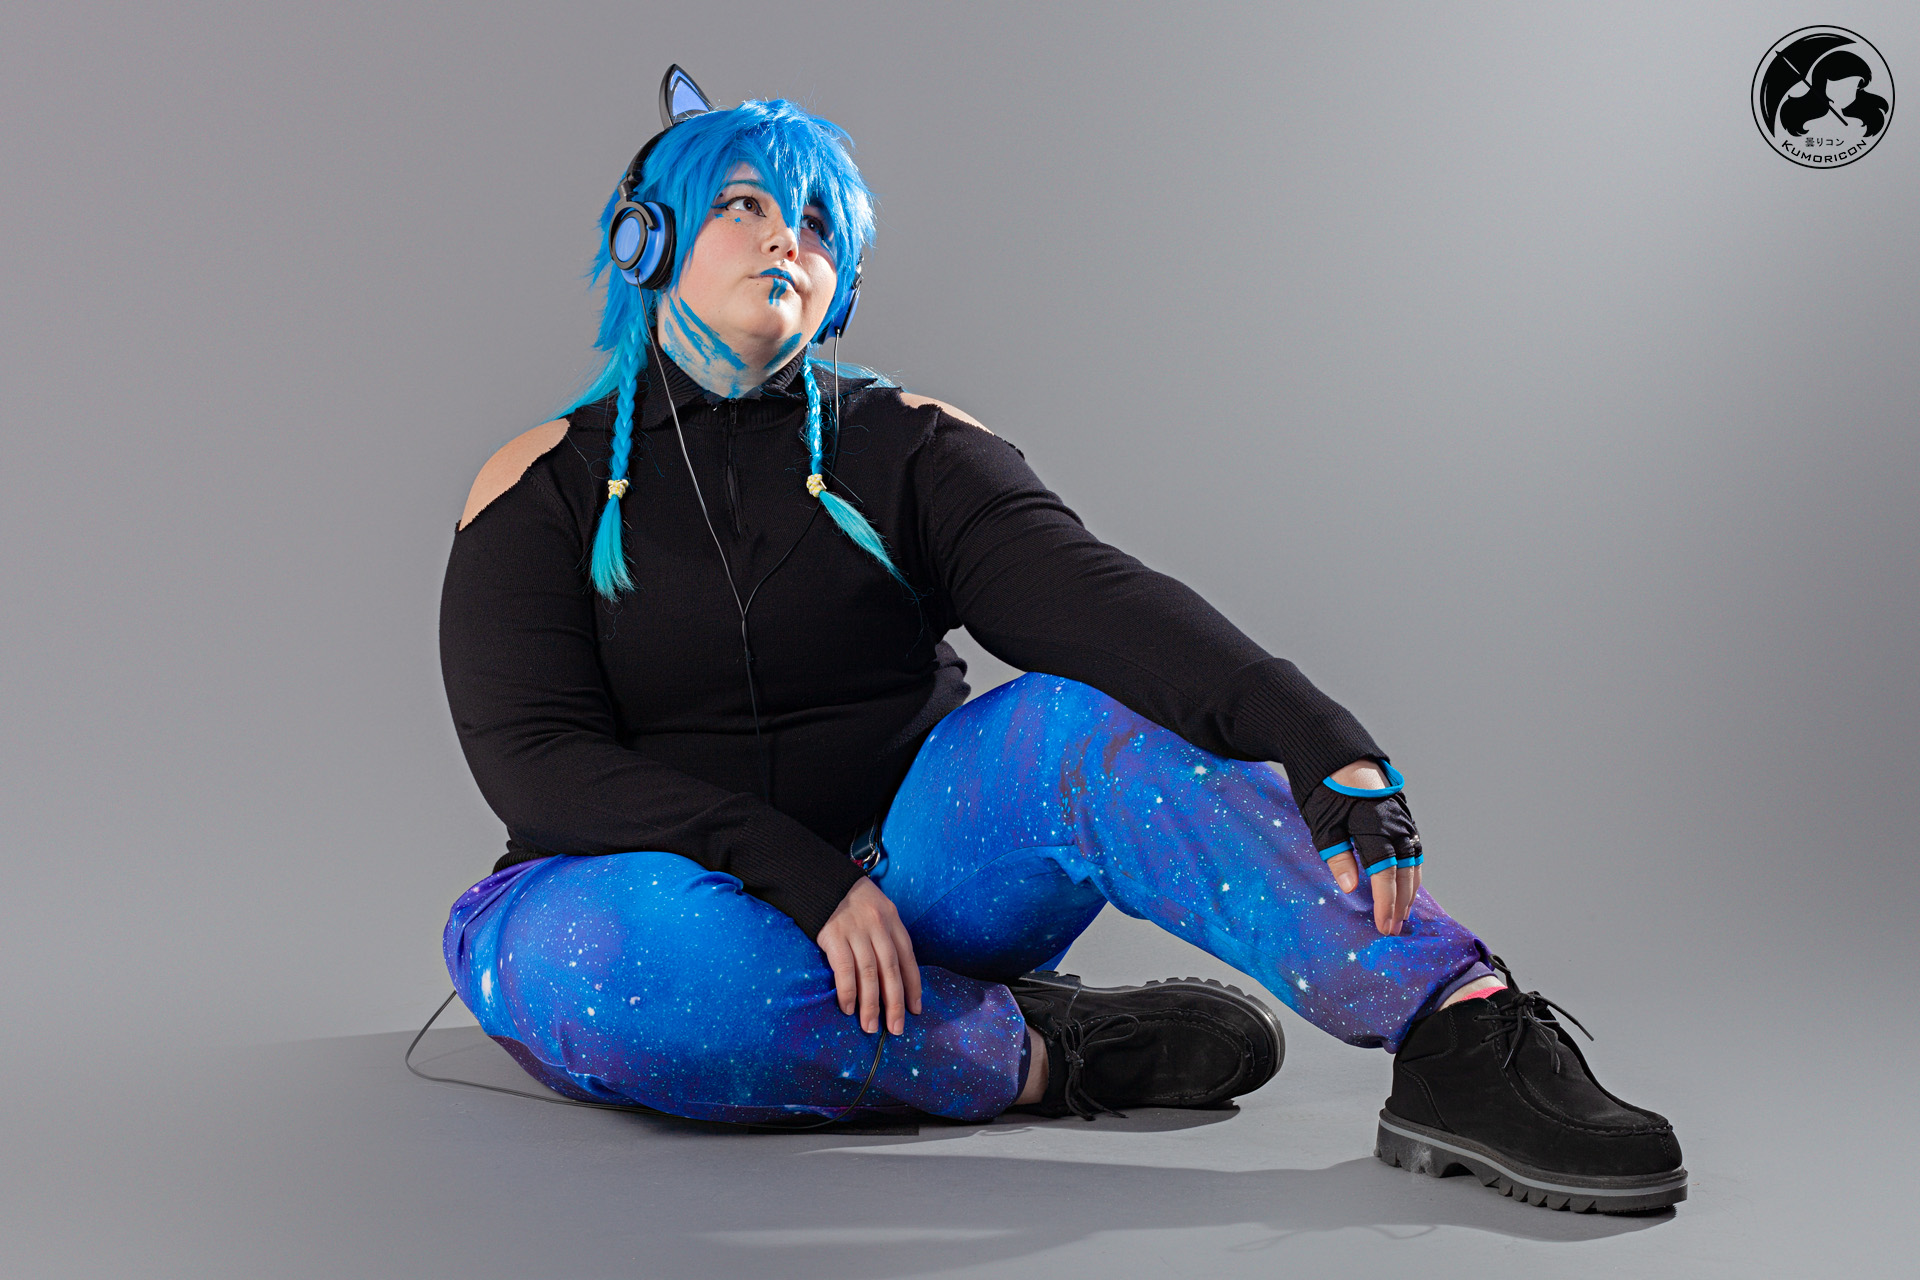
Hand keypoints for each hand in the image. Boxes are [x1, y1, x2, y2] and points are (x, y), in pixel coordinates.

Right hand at [816, 877, 922, 1034]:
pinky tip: (848, 1008)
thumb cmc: (850, 900)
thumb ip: (886, 936)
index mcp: (892, 920)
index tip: (915, 1009)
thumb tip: (893, 974)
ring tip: (871, 1026)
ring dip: (871, 1004)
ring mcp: (856, 931)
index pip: (908, 958)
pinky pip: (845, 969)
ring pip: (870, 974)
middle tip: (896, 1028)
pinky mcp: (834, 936)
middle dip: (895, 1003)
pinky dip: (848, 991)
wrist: (819, 879)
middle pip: (891, 970)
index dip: (913, 986)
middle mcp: (878, 926)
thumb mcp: (877, 910)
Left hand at [1302, 759, 1423, 936]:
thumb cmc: (1324, 788)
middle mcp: (1394, 822)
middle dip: (1401, 902)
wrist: (1334, 751)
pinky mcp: (1401, 812)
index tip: (1383, 925)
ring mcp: (1401, 816)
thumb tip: (1350, 887)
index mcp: (1374, 826)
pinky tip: (1407, 881)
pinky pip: (1413, 846)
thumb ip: (1338, 856)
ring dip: (1410, 887)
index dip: (1385, 901)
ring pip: (1414, 859)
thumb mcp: (1322, 824)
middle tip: (1394, 927)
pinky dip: (1412, 867)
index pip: (1385, 873)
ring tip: (1403, 911)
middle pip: (1405, 870)